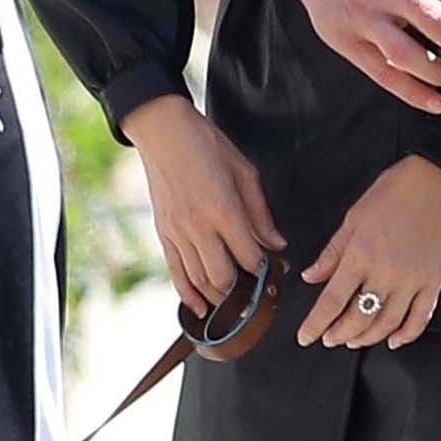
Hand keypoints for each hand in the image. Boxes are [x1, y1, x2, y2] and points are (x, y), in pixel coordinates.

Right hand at [124, 94, 283, 307]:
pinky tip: (201, 308)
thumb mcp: (244, 171)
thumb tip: (276, 243)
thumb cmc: (206, 145)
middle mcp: (197, 227)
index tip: (277, 274)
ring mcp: (177, 233)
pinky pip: (175, 274)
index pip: (248, 256)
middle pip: (222, 279)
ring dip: (219, 298)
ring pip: (199, 282)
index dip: (265, 272)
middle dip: (243, 292)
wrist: (163, 131)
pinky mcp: (163, 234)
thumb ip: (260, 212)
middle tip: (258, 294)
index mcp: (222, 209)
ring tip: (236, 305)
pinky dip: (188, 295)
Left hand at [299, 157, 440, 348]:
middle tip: (328, 338)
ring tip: (354, 340)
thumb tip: (312, 276)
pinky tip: (393, 340)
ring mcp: (413, 281)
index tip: (306, 336)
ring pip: (387, 323)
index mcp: (361, 255)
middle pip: (358, 318)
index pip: (332, 301)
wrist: (437, 181)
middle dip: (338, 334)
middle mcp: (387, 273)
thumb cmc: (396, 192)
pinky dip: (405, 335)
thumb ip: (332, 253)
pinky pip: (420, 318)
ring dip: (367, 338)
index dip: (315, 324)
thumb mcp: (354, 218)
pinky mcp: (434, 282)